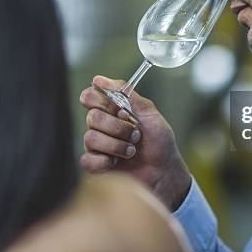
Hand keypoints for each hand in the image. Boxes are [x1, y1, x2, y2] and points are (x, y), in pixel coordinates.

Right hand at [79, 76, 191, 210]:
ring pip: (90, 138)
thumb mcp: (149, 113)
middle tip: (136, 134)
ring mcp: (97, 146)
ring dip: (117, 145)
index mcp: (112, 110)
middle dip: (118, 127)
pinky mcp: (96, 165)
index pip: (90, 97)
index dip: (103, 101)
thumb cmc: (159, 142)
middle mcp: (102, 126)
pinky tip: (117, 162)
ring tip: (132, 151)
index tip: (122, 109)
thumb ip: (127, 94)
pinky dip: (105, 161)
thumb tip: (99, 79)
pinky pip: (87, 159)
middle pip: (92, 117)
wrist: (165, 171)